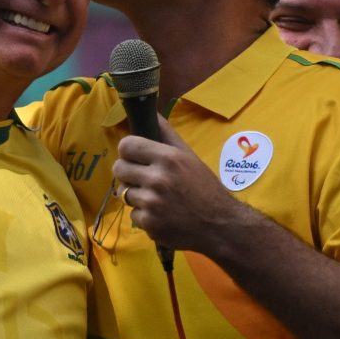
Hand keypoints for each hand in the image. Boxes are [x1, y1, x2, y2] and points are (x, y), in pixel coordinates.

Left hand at [112, 118, 244, 253]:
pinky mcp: (149, 224)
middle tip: (142, 177)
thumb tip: (151, 113)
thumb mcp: (189, 156)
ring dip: (136, 195)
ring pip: (124, 192)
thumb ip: (167, 134)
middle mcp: (157, 179)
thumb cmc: (205, 187)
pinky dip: (144, 215)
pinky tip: (161, 214)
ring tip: (156, 197)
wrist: (221, 225)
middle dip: (127, 172)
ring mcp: (151, 204)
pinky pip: (133, 214)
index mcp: (168, 158)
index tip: (134, 156)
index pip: (126, 146)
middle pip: (119, 168)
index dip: (128, 150)